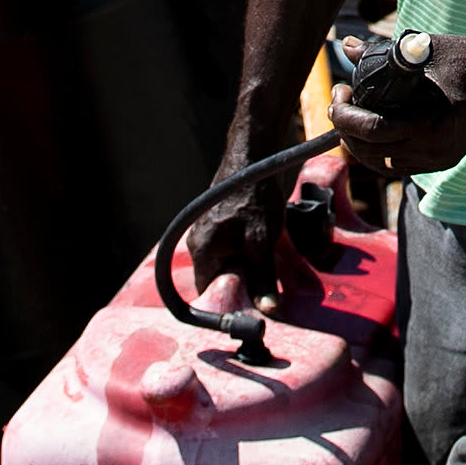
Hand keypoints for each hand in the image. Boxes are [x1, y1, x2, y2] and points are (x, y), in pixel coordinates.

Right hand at [181, 134, 308, 298]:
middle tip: (267, 286)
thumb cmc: (255, 195)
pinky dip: (245, 253)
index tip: (253, 309)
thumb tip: (267, 310)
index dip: (231, 302)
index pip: (209, 291)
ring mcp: (206, 232)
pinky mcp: (217, 224)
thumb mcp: (262, 239)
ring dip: (246, 267)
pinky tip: (262, 247)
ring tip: (267, 262)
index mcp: (202, 250)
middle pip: (218, 278)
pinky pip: (228, 249)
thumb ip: (262, 276)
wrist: (253, 154)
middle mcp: (198, 243)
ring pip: (226, 263)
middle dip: (242, 284)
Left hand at [329, 32, 465, 173]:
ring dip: (359, 144)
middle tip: (341, 99)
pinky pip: (398, 165)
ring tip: (351, 116)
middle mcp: (434, 150)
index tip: (340, 91)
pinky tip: (372, 130)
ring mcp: (438, 160)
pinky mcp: (441, 161)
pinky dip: (379, 151)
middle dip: (346, 128)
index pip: (372, 130)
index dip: (345, 114)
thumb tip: (347, 46)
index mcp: (431, 124)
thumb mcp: (426, 50)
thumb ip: (384, 52)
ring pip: (381, 164)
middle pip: (371, 153)